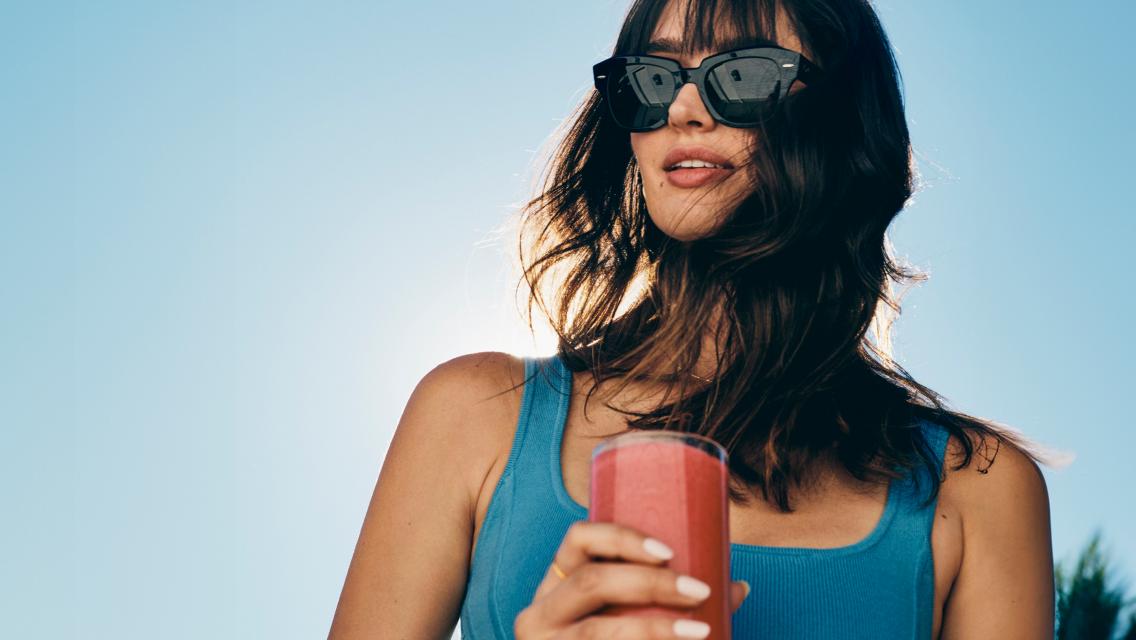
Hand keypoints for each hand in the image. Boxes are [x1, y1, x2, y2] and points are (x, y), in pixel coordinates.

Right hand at [514, 521, 749, 638]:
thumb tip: (736, 586)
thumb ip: (666, 602)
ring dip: (654, 628)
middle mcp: (540, 612)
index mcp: (555, 584)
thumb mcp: (616, 618)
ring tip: (698, 631)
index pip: (578, 538)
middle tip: (699, 591)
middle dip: (651, 583)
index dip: (621, 538)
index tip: (668, 551)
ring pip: (599, 630)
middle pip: (593, 581)